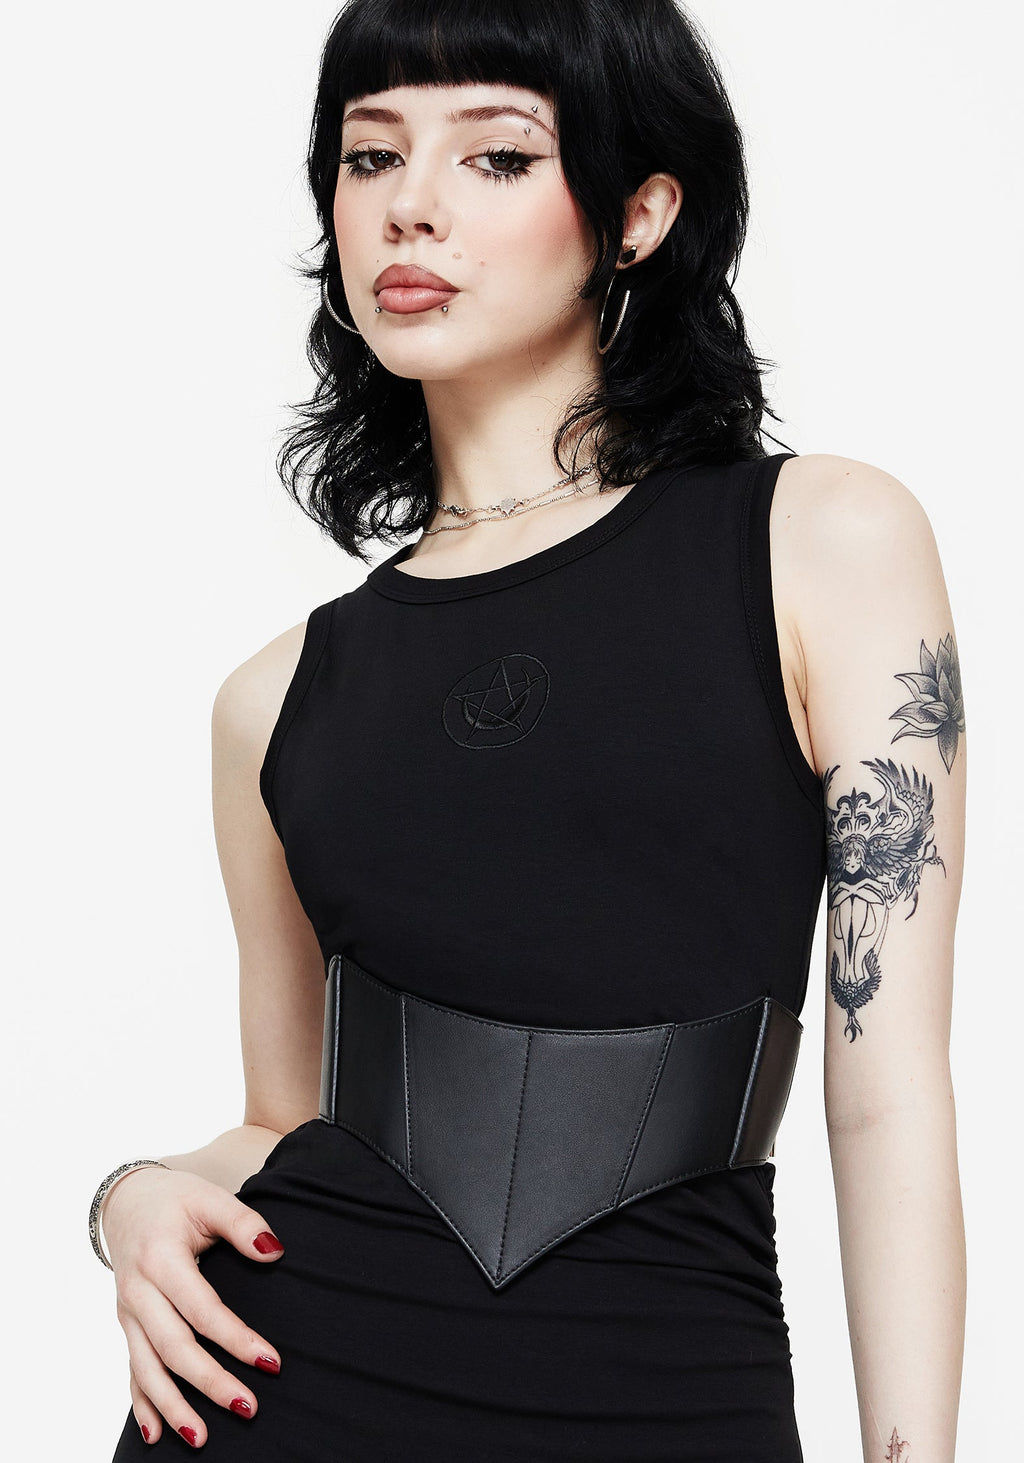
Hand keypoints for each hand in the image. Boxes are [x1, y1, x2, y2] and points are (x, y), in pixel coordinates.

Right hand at [103, 1164, 285, 1447]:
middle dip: (209, 1382)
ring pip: (147, 1369)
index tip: (271, 1362)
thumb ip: (243, 1223)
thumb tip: (274, 1251)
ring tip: (202, 1439)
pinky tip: (156, 1436)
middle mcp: (139, 1292)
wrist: (127, 1201)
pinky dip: (142, 1405)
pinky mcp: (126, 1326)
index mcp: (161, 1259)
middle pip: (174, 1348)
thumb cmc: (175, 1200)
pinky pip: (131, 1372)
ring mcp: (128, 1313)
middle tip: (248, 1407)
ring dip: (173, 1407)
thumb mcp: (209, 1198)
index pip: (202, 1309)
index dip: (236, 1338)